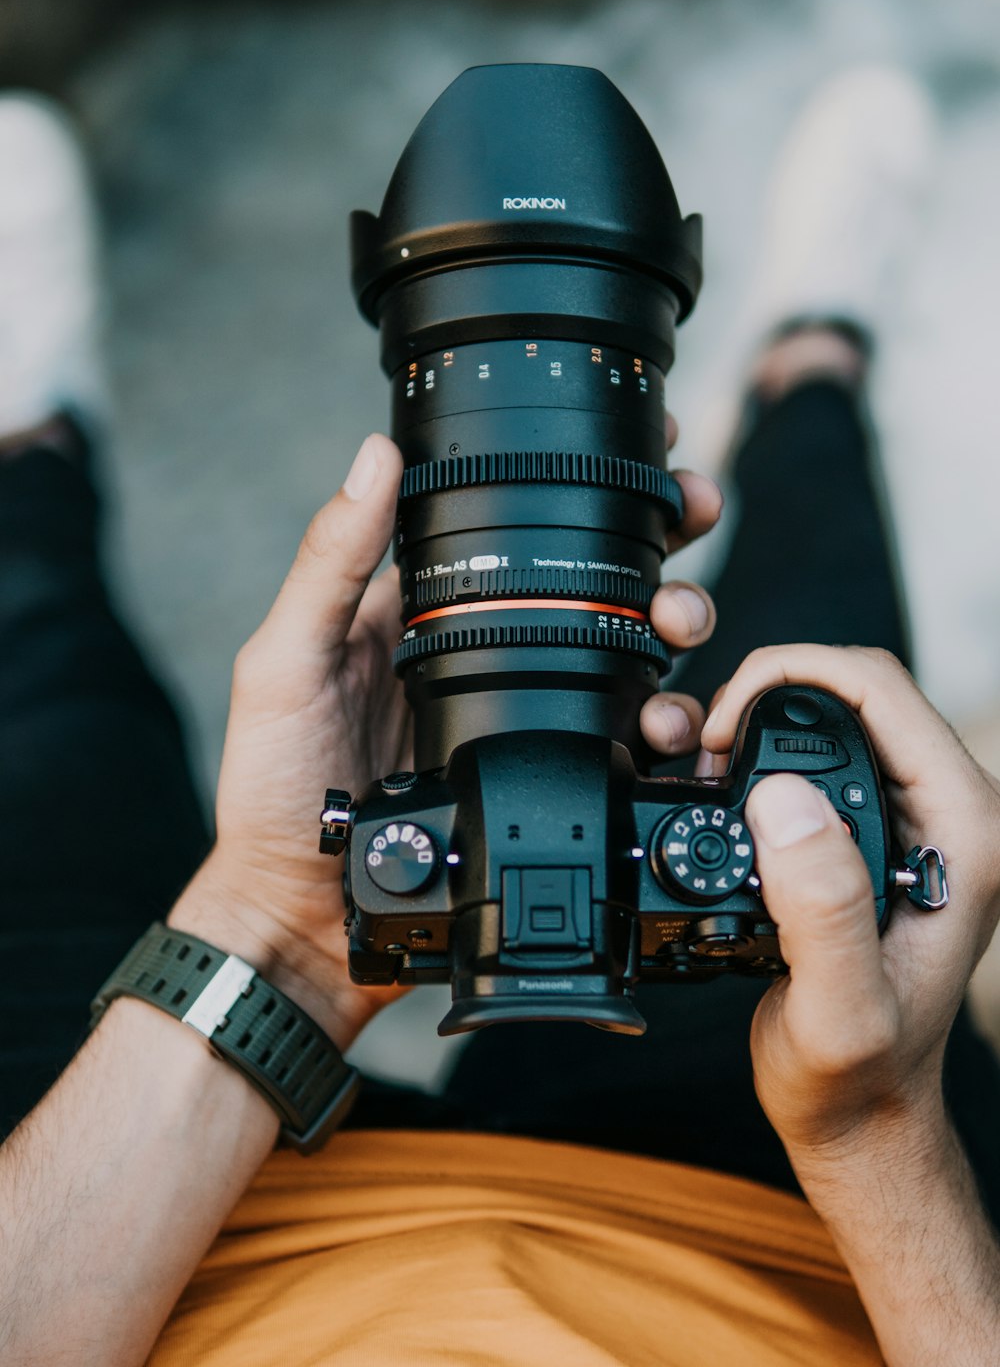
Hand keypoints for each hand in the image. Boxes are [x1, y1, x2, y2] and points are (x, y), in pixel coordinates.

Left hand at [173, 425, 721, 1048]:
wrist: (307, 922)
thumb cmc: (274, 792)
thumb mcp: (284, 665)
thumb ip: (330, 565)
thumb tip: (374, 454)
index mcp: (420, 608)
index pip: (510, 520)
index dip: (577, 479)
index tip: (642, 445)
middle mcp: (483, 651)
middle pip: (593, 575)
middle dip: (661, 538)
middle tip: (698, 511)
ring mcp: (523, 716)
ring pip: (626, 650)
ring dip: (676, 624)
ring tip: (683, 626)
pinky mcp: (552, 777)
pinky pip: (627, 741)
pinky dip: (669, 727)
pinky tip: (676, 729)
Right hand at [700, 645, 999, 1173]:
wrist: (857, 1114)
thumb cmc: (856, 1076)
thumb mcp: (836, 1009)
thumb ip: (822, 907)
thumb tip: (784, 801)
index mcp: (962, 832)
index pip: (882, 690)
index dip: (791, 679)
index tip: (725, 733)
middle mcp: (949, 814)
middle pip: (859, 687)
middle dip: (768, 692)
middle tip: (709, 749)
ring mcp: (912, 821)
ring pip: (836, 713)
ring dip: (761, 720)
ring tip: (708, 765)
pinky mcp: (873, 834)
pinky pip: (820, 753)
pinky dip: (763, 757)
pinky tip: (726, 794)